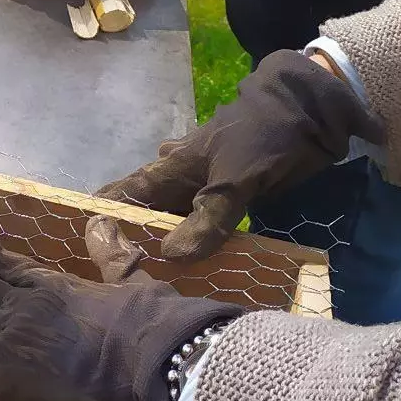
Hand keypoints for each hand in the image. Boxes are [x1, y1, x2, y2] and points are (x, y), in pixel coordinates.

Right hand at [97, 50, 384, 260]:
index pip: (120, 195)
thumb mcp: (237, 177)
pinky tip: (202, 276)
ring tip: (160, 290)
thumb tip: (170, 257)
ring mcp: (204, 193)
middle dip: (133, 246)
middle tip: (128, 288)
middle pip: (144, 217)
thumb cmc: (265, 135)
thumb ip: (208, 217)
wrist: (312, 111)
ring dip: (167, 252)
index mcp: (169, 170)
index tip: (89, 254)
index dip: (101, 219)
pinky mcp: (230, 203)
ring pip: (174, 226)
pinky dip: (200, 250)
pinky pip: (206, 231)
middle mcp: (179, 184)